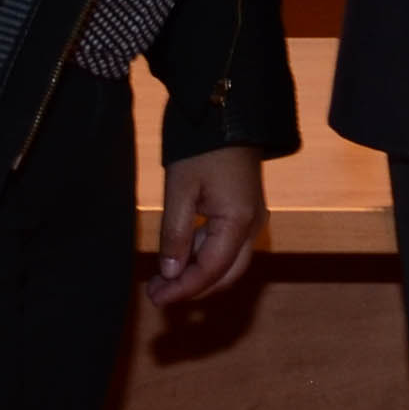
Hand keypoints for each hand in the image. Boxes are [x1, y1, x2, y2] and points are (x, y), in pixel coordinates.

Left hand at [147, 145, 263, 307]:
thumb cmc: (203, 147)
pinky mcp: (246, 210)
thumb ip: (176, 234)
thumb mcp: (181, 189)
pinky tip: (180, 255)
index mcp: (238, 222)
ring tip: (163, 278)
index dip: (183, 290)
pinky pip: (228, 245)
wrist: (229, 110)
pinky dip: (204, 256)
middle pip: (225, 274)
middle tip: (157, 294)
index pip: (211, 270)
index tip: (155, 299)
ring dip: (197, 274)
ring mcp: (253, 218)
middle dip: (192, 288)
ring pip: (228, 262)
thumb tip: (170, 273)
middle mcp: (252, 226)